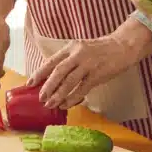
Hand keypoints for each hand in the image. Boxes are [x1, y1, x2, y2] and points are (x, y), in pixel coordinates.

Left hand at [26, 21, 151, 109]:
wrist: (122, 46)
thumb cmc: (100, 50)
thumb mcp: (81, 49)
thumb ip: (68, 60)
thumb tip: (52, 77)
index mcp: (71, 47)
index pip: (51, 61)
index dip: (39, 73)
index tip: (30, 83)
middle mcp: (77, 54)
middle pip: (58, 71)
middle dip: (47, 86)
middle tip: (40, 98)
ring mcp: (88, 64)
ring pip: (69, 81)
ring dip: (58, 94)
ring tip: (50, 104)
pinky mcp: (98, 74)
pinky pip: (82, 88)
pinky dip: (72, 98)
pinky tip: (66, 104)